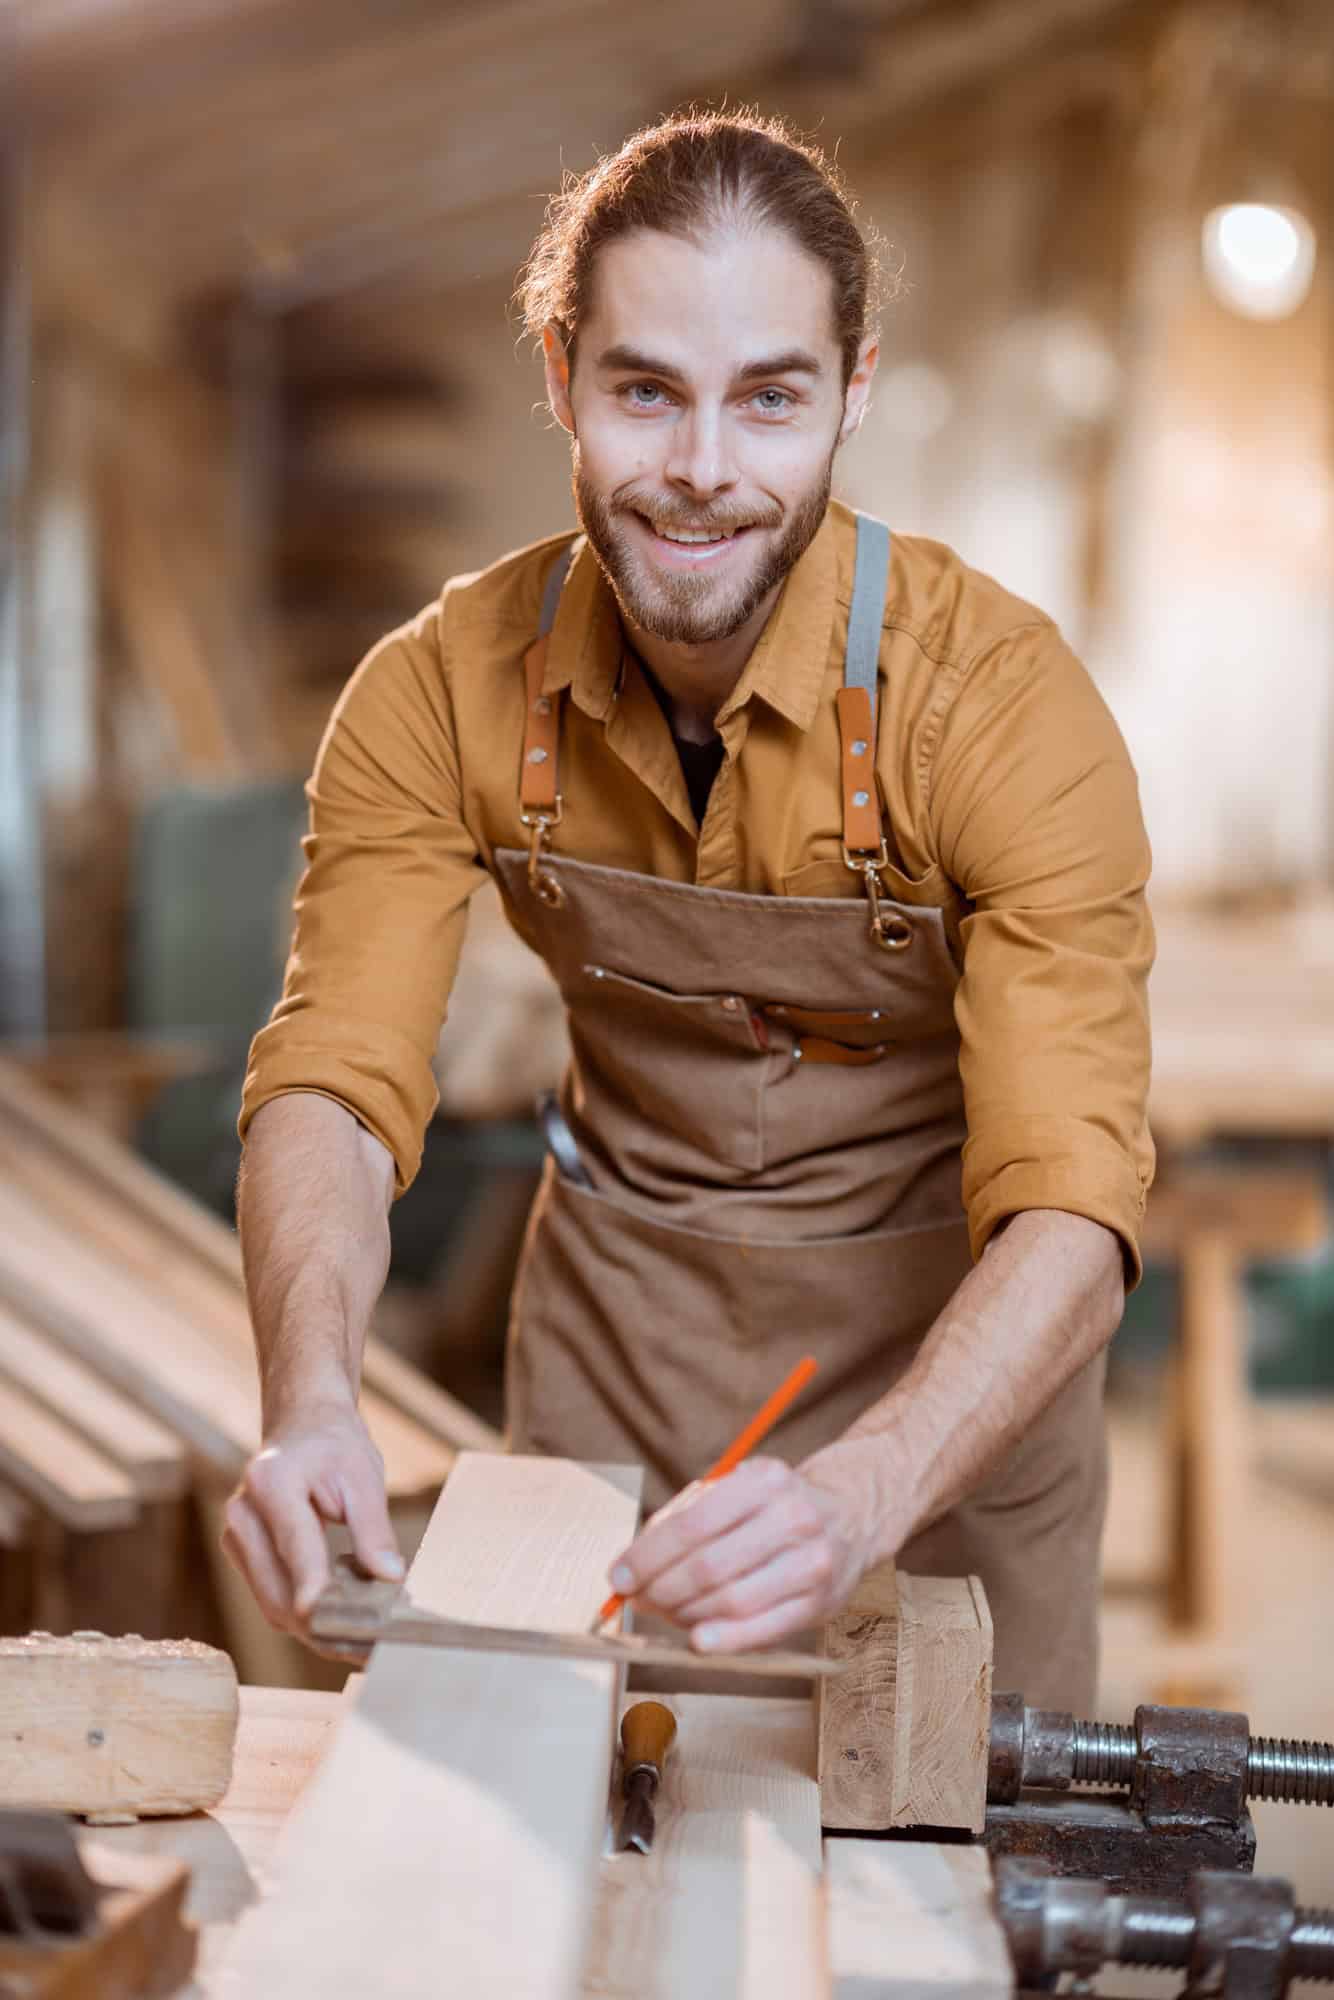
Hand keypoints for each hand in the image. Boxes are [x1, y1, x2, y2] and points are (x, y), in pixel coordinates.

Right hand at [221, 1399, 403, 1644]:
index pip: (296, 1549)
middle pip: (280, 1593)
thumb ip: (374, 1529)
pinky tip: (344, 1627)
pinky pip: (274, 1601)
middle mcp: (242, 1515)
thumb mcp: (364, 1475)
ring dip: (318, 1633)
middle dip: (327, 1628)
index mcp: (271, 1483)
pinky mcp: (244, 1558)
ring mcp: (236, 1539)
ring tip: (365, 1647)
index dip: (318, 1593)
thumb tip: (389, 1578)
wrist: (302, 1425)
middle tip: (374, 1649)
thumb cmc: (334, 1445)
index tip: (345, 1628)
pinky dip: (308, 1619)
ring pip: (274, 1608)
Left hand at [605, 1442, 891, 1652]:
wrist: (852, 1516)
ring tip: (666, 1614)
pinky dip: (727, 1640)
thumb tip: (636, 1561)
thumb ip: (688, 1516)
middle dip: (661, 1590)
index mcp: (764, 1480)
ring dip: (686, 1615)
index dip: (648, 1556)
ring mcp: (811, 1561)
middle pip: (708, 1567)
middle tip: (638, 1599)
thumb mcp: (738, 1488)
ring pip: (731, 1600)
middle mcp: (792, 1517)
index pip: (692, 1525)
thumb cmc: (776, 1506)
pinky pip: (766, 1628)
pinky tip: (699, 1642)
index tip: (618, 1575)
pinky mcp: (822, 1602)